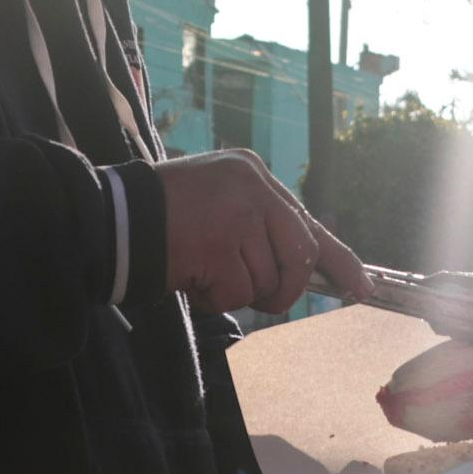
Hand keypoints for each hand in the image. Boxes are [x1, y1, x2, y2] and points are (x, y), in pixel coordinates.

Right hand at [155, 150, 368, 314]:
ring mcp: (235, 214)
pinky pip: (236, 293)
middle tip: (258, 295)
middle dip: (283, 288)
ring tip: (202, 270)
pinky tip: (189, 277)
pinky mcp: (217, 244)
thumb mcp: (220, 206)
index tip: (362, 287)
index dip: (339, 260)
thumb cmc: (164, 219)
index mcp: (254, 174)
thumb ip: (260, 230)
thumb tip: (305, 271)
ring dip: (235, 291)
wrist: (110, 218)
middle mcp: (251, 187)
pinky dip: (213, 298)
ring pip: (266, 280)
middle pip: (299, 256)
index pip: (309, 223)